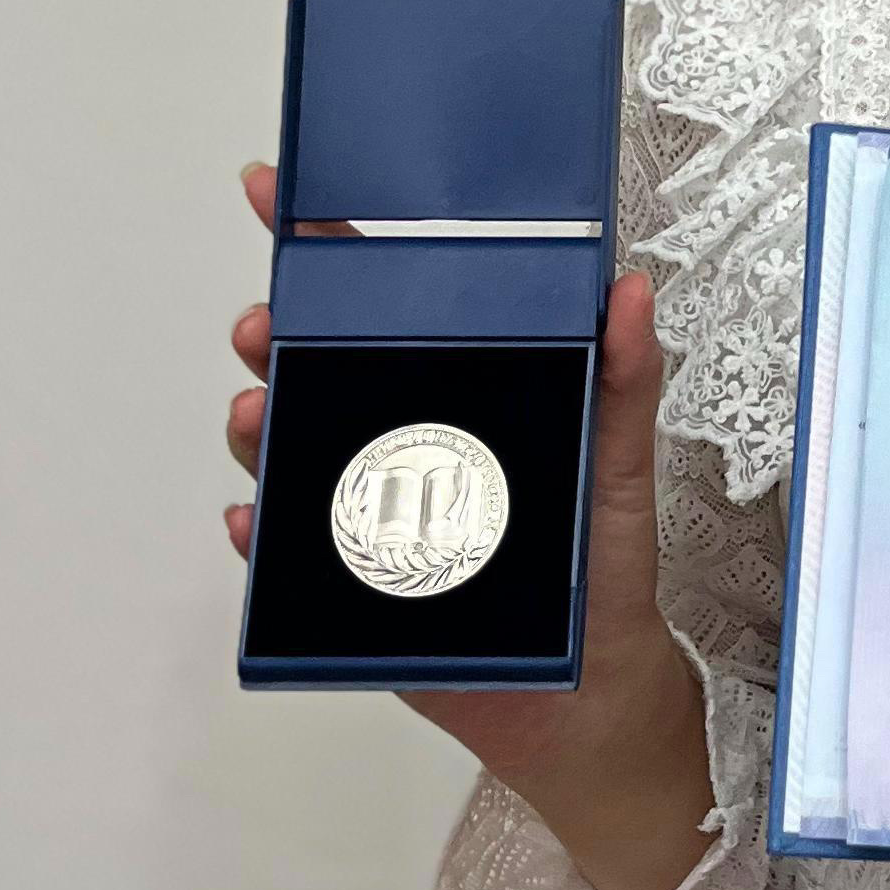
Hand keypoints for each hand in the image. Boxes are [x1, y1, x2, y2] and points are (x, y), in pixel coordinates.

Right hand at [223, 162, 715, 889]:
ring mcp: (372, 508)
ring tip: (256, 411)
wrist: (587, 695)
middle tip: (265, 325)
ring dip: (260, 427)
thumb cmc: (604, 566)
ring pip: (292, 452)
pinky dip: (265, 535)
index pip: (389, 303)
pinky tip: (256, 521)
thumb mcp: (621, 461)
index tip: (283, 195)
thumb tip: (633, 292)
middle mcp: (406, 437)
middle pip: (321, 368)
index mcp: (464, 391)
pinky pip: (291, 555)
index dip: (333, 246)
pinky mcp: (355, 582)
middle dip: (279, 335)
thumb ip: (627, 377)